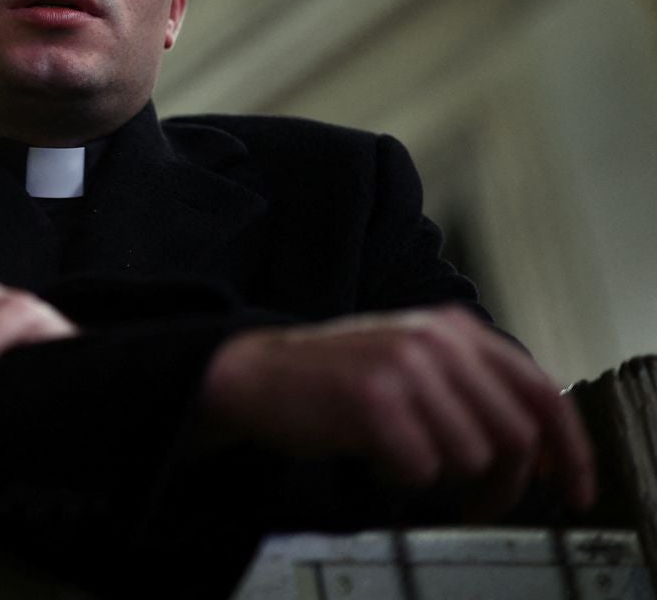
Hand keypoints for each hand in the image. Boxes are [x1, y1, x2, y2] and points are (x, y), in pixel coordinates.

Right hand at [201, 307, 594, 516]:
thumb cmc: (339, 379)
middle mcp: (434, 340)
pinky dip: (400, 476)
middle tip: (479, 503)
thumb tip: (544, 449)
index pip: (542, 392)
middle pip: (515, 437)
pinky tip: (375, 455)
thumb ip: (478, 388)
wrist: (257, 373)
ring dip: (442, 477)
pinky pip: (421, 469)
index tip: (575, 488)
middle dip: (504, 484)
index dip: (570, 450)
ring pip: (470, 458)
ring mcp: (403, 367)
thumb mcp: (417, 362)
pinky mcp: (373, 401)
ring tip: (406, 459)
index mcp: (454, 328)